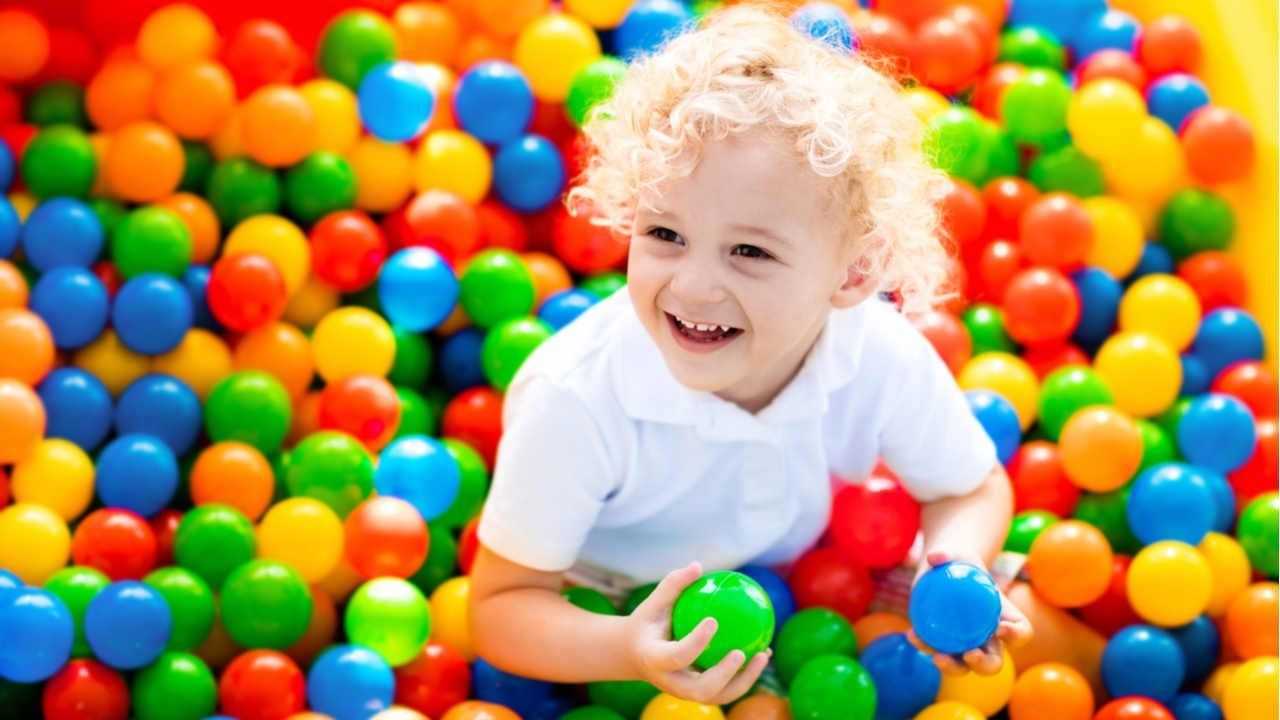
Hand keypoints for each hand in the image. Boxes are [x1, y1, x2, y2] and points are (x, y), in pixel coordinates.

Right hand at [624, 562, 771, 704]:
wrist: (635, 655)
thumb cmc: (648, 622)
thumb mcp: (653, 603)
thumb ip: (674, 585)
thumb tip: (698, 566)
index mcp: (655, 659)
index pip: (677, 656)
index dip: (696, 643)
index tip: (713, 620)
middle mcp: (671, 682)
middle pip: (700, 690)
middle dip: (724, 674)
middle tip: (740, 652)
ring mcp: (686, 692)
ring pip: (719, 696)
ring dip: (745, 679)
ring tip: (763, 654)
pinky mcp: (699, 694)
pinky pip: (726, 690)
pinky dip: (747, 675)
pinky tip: (763, 654)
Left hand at [908, 550, 1032, 676]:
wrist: (942, 570)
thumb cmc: (959, 561)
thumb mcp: (956, 552)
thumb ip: (947, 552)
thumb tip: (934, 557)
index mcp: (1003, 616)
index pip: (1021, 632)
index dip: (1016, 635)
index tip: (1000, 628)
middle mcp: (987, 637)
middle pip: (994, 661)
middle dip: (985, 664)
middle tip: (970, 654)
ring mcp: (964, 643)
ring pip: (964, 666)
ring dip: (953, 667)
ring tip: (938, 658)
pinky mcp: (941, 642)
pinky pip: (934, 650)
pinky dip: (924, 646)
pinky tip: (912, 635)